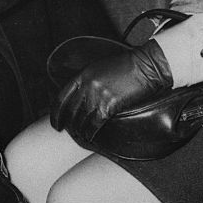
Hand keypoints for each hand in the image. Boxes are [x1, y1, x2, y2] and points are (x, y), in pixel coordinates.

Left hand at [50, 40, 172, 142]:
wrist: (146, 66)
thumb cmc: (127, 66)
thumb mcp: (101, 67)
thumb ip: (88, 80)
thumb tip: (81, 95)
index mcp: (83, 75)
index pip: (61, 97)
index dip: (56, 113)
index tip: (55, 122)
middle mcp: (87, 86)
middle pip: (70, 111)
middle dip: (67, 124)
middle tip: (66, 132)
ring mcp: (97, 96)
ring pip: (81, 119)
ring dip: (79, 130)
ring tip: (80, 136)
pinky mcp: (109, 105)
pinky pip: (94, 124)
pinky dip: (90, 132)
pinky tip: (90, 136)